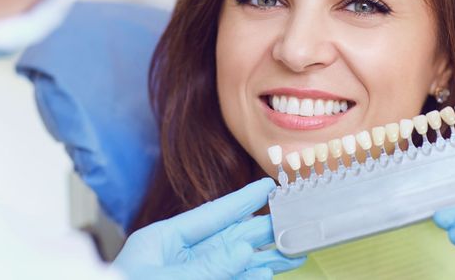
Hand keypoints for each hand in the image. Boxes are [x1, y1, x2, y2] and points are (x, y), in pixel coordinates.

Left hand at [113, 178, 304, 279]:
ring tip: (293, 253)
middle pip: (228, 237)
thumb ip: (209, 267)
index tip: (268, 185)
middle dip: (261, 230)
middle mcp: (178, 257)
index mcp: (162, 240)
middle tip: (293, 219)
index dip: (242, 200)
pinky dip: (249, 279)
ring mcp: (189, 276)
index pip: (210, 214)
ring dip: (263, 259)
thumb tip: (245, 248)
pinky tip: (268, 275)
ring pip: (233, 264)